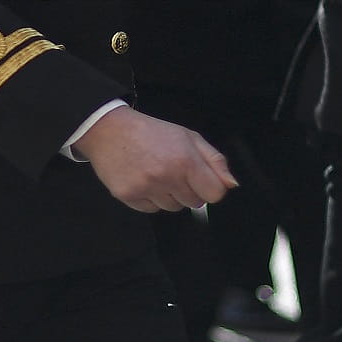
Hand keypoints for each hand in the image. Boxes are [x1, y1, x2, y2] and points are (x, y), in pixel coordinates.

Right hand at [73, 106, 237, 212]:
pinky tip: (143, 180)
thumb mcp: (188, 137)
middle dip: (189, 190)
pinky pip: (152, 211)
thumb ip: (214, 160)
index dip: (210, 187)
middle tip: (174, 171)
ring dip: (169, 196)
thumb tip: (231, 184)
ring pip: (173, 209)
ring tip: (157, 173)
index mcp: (185, 160)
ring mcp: (146, 188)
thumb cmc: (151, 132)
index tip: (200, 179)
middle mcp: (167, 176)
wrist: (110, 130)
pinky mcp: (129, 197)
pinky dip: (150, 199)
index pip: (215, 194)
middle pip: (195, 203)